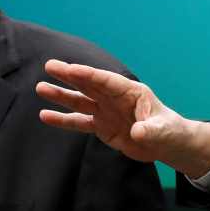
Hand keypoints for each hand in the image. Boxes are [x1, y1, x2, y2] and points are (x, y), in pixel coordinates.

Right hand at [37, 59, 209, 177]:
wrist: (166, 144)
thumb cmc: (169, 131)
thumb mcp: (163, 131)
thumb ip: (151, 130)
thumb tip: (139, 133)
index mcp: (131, 92)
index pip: (107, 81)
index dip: (89, 75)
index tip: (71, 69)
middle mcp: (114, 98)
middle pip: (89, 85)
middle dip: (70, 76)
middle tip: (49, 66)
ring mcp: (106, 111)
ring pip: (80, 101)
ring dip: (61, 95)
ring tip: (41, 88)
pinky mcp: (101, 126)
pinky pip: (79, 121)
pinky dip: (63, 119)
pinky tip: (45, 116)